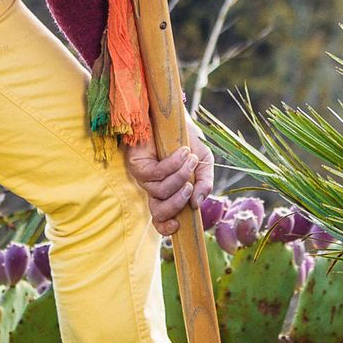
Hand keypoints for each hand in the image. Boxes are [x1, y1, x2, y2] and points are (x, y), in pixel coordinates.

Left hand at [122, 116, 214, 236]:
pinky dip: (173, 164)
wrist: (171, 115)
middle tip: (190, 187)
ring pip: (160, 191)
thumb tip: (197, 204)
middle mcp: (153, 187)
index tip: (178, 225)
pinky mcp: (137, 164)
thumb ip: (205, 184)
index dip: (166, 227)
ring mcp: (143, 177)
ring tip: (190, 160)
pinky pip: (157, 173)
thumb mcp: (203, 162)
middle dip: (177, 203)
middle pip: (159, 211)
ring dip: (180, 177)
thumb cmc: (185, 138)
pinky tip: (182, 152)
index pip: (161, 218)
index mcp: (167, 192)